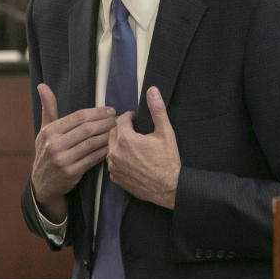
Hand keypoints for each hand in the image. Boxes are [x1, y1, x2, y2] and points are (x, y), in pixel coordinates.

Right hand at [31, 83, 117, 220]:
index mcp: (50, 131)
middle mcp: (54, 144)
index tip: (110, 110)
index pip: (78, 117)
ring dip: (108, 136)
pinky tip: (112, 145)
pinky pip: (93, 159)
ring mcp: (62, 160)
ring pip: (91, 143)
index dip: (97, 112)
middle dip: (105, 122)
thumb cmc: (47, 151)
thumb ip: (48, 108)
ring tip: (118, 130)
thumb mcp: (44, 130)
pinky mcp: (71, 173)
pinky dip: (104, 151)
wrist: (42, 182)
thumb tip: (42, 85)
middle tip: (118, 119)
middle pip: (87, 129)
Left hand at [107, 86, 180, 209]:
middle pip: (112, 133)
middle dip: (122, 129)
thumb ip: (157, 109)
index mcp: (126, 139)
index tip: (136, 119)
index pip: (120, 120)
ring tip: (133, 145)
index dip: (129, 117)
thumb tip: (152, 90)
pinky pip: (112, 163)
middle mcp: (115, 152)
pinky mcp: (115, 178)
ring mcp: (114, 167)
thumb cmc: (168, 160)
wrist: (169, 188)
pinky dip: (119, 159)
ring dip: (119, 144)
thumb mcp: (166, 132)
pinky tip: (130, 159)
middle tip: (135, 131)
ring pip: (110, 148)